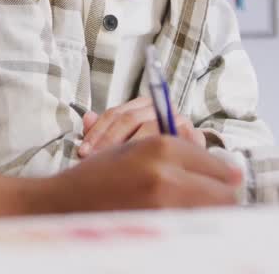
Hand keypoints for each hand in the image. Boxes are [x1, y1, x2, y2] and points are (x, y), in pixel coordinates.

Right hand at [36, 136, 240, 211]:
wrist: (60, 204)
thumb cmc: (99, 177)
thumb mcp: (139, 150)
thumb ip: (182, 155)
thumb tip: (234, 173)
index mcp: (163, 147)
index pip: (219, 167)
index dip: (224, 177)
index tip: (227, 184)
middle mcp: (166, 174)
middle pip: (223, 194)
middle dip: (223, 199)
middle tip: (217, 204)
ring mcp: (162, 206)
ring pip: (212, 215)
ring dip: (210, 215)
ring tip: (198, 214)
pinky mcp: (156, 230)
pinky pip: (192, 231)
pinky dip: (193, 229)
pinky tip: (182, 225)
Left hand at [77, 97, 204, 157]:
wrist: (188, 168)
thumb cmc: (151, 157)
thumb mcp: (123, 144)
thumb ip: (105, 132)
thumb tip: (87, 117)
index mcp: (143, 106)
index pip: (116, 114)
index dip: (97, 132)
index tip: (84, 151)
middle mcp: (161, 109)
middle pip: (131, 120)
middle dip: (110, 142)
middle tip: (95, 161)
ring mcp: (179, 121)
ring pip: (150, 132)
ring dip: (132, 150)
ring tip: (116, 169)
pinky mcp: (195, 137)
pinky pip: (175, 145)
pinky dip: (162, 156)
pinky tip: (146, 171)